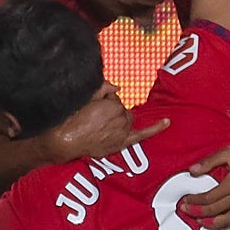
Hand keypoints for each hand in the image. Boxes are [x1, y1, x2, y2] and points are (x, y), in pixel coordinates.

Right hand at [37, 96, 168, 163]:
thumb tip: (115, 87)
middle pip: (122, 109)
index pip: (115, 98)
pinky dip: (155, 128)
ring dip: (119, 119)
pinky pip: (142, 135)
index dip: (104, 101)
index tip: (93, 106)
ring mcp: (122, 132)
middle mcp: (121, 118)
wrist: (63, 141)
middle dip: (111, 110)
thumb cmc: (71, 118)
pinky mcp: (121, 143)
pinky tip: (166, 122)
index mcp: (112, 105)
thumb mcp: (85, 97)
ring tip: (104, 124)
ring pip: (127, 120)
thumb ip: (102, 88)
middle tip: (94, 117)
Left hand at [181, 143, 229, 229]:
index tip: (186, 200)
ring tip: (199, 220)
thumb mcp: (228, 152)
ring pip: (225, 222)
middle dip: (196, 212)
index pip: (208, 198)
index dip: (194, 201)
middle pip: (213, 211)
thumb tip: (191, 170)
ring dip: (209, 223)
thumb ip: (208, 162)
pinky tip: (222, 227)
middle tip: (186, 209)